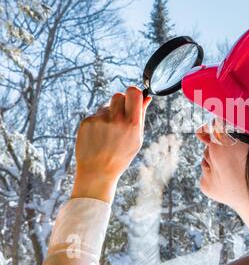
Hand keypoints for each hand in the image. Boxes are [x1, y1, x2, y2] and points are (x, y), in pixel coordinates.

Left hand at [71, 86, 151, 202]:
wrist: (97, 172)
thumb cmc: (120, 156)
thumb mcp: (136, 139)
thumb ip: (141, 116)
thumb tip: (147, 98)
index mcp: (131, 124)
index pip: (133, 92)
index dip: (134, 93)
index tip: (133, 98)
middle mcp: (116, 120)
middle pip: (118, 95)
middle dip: (120, 103)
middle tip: (120, 117)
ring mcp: (100, 120)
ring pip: (106, 106)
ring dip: (108, 114)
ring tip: (108, 133)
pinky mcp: (86, 122)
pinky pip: (95, 115)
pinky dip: (97, 123)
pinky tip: (98, 137)